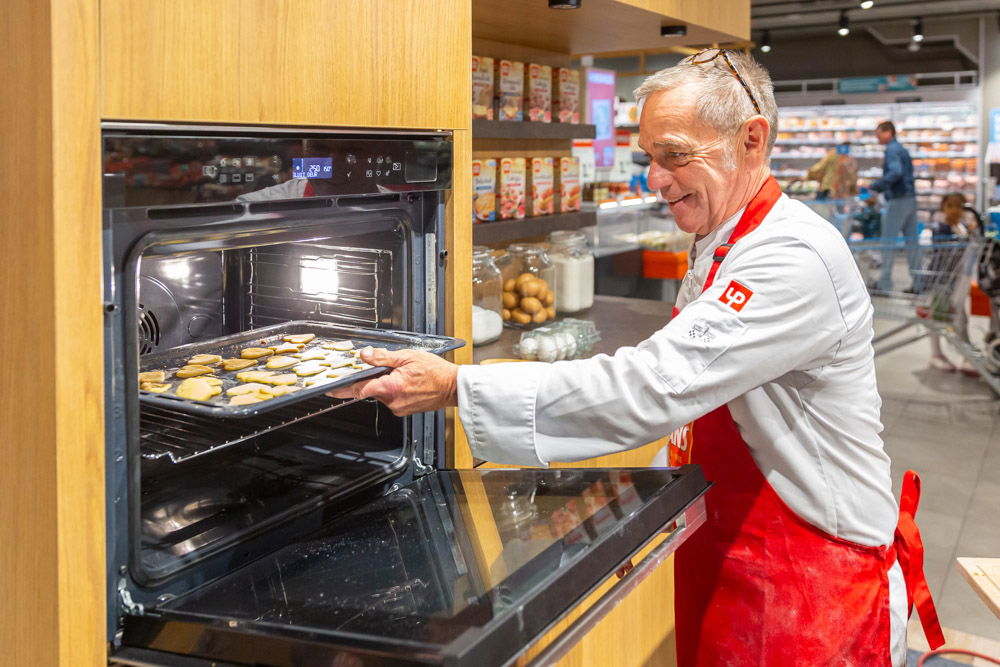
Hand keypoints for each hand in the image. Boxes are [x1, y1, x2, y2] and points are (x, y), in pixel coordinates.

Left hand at [326, 347, 458, 415]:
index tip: (329, 390)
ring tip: (406, 374)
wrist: (453, 387)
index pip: (358, 389)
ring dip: (387, 383)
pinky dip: (395, 389)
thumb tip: (364, 355)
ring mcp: (398, 408)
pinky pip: (392, 398)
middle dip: (375, 378)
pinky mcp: (404, 410)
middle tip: (391, 367)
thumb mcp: (407, 356)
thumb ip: (382, 357)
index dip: (342, 389)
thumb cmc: (436, 372)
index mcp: (390, 387)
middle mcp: (392, 401)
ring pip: (382, 393)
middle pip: (372, 389)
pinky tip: (409, 382)